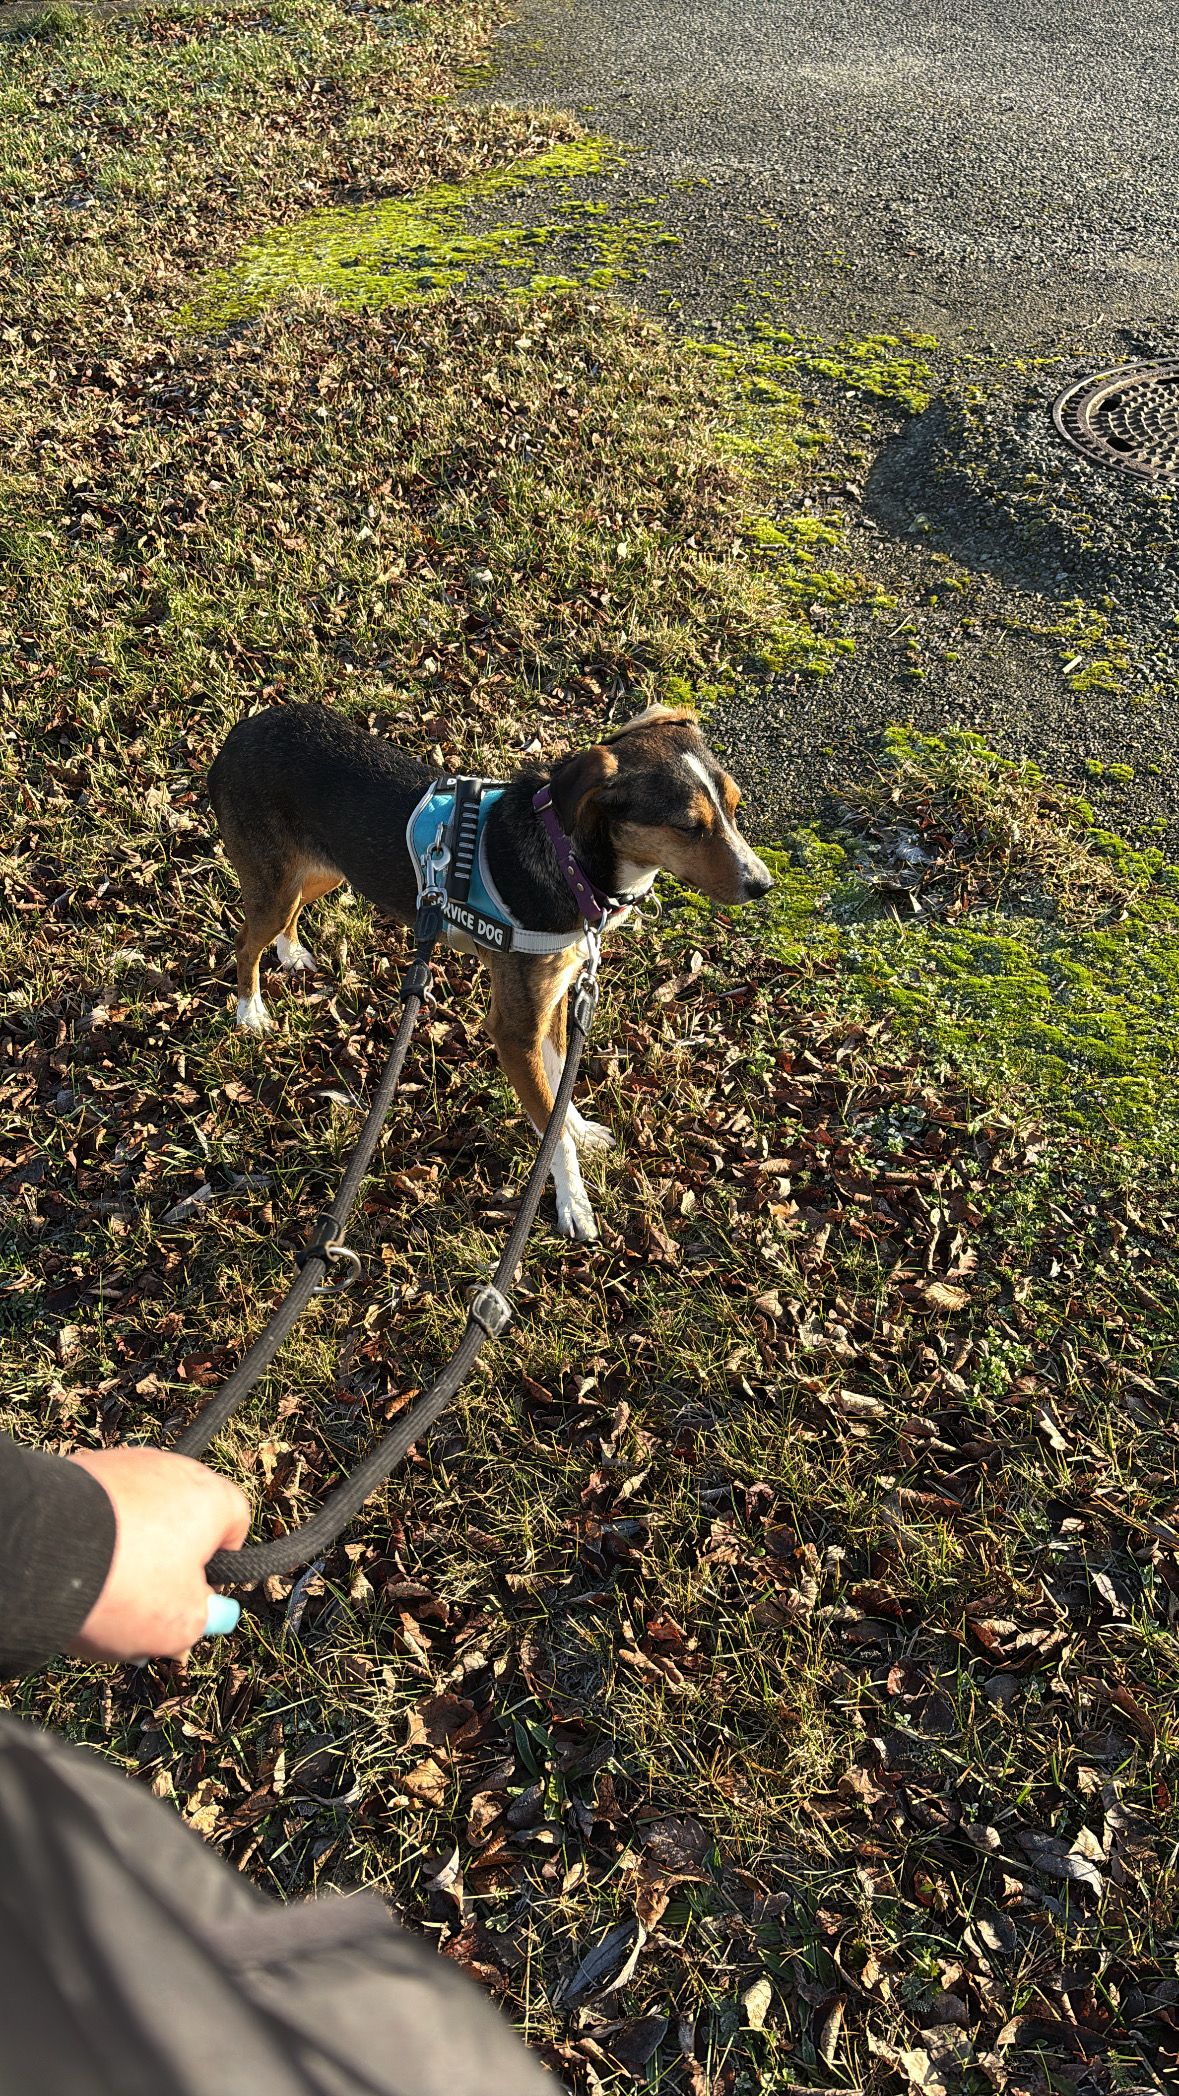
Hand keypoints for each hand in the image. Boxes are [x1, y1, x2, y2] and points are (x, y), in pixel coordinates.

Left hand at [66, 1448, 250, 1660]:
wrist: (44, 1551)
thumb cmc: (129, 1585)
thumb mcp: (182, 1624)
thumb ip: (204, 1618)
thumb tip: (206, 1613)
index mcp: (210, 1497)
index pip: (235, 1522)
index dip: (219, 1563)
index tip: (198, 1595)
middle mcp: (171, 1469)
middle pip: (182, 1521)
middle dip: (168, 1564)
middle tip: (148, 1608)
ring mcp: (123, 1465)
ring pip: (138, 1518)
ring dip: (128, 1553)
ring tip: (103, 1598)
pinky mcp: (79, 1470)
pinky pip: (99, 1512)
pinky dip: (94, 1540)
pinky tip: (76, 1575)